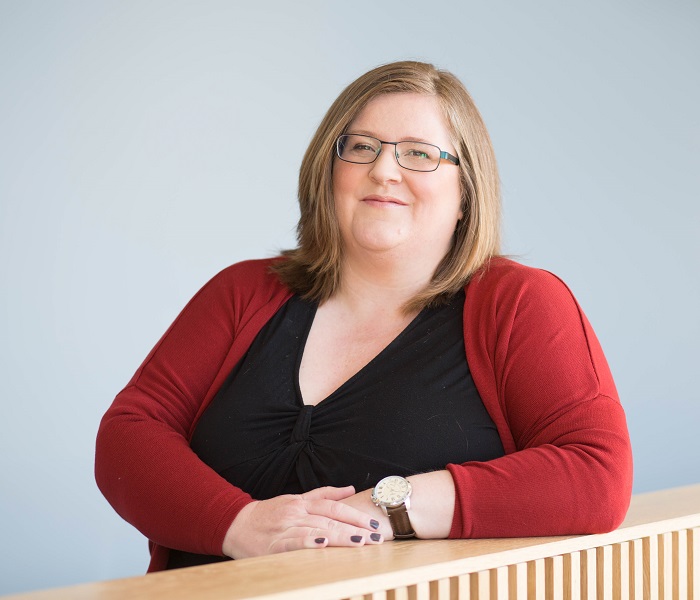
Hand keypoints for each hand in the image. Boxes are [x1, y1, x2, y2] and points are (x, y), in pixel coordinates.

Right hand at [222, 485, 382, 558]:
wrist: (236, 523)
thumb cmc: (269, 513)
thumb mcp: (296, 499)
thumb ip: (323, 494)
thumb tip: (349, 488)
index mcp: (303, 503)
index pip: (334, 507)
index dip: (355, 514)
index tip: (375, 523)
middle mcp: (297, 512)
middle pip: (331, 519)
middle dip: (356, 528)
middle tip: (377, 536)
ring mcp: (286, 526)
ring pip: (317, 529)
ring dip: (339, 535)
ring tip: (359, 542)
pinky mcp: (274, 543)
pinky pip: (293, 541)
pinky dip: (308, 542)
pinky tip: (322, 544)